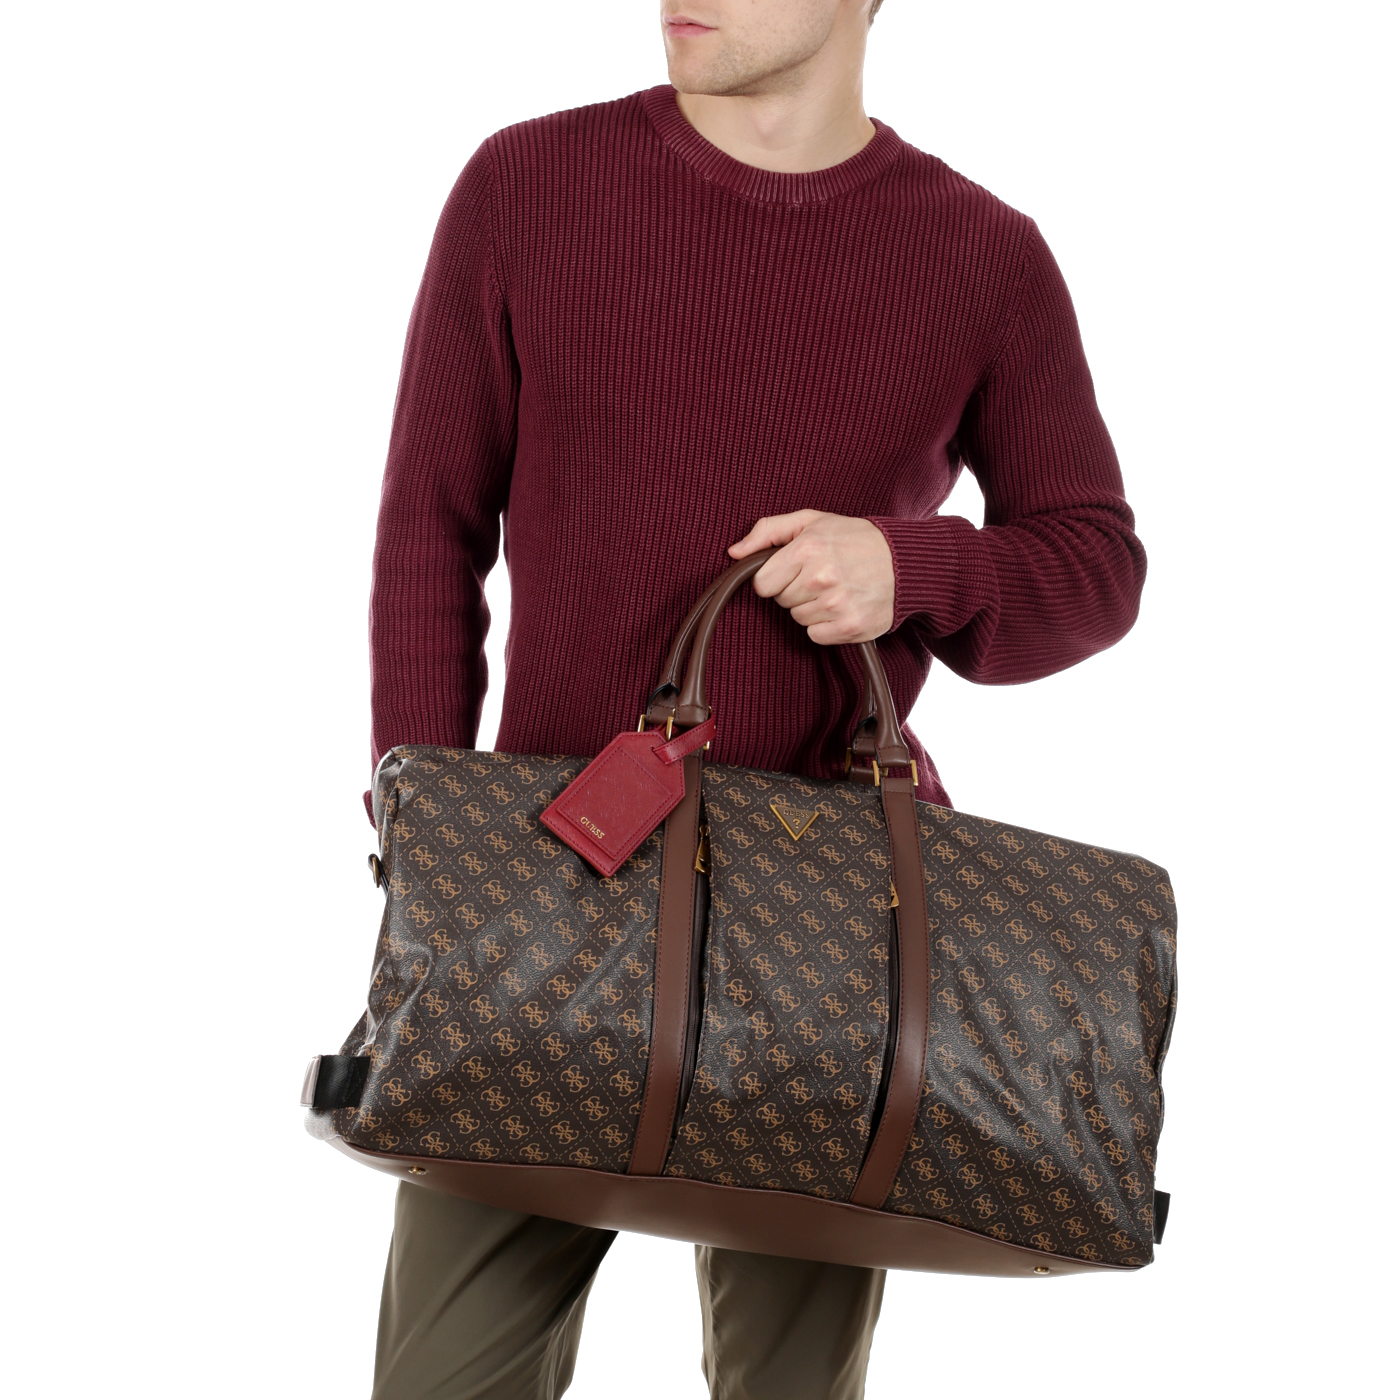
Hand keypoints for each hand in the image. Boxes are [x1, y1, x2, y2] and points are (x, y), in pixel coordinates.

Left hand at [729, 510, 893, 644]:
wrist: (905, 561)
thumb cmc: (854, 538)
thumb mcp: (811, 521)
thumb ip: (767, 531)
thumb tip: (733, 552)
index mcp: (807, 549)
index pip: (762, 584)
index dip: (775, 578)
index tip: (794, 570)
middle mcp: (820, 578)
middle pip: (781, 602)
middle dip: (795, 590)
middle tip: (822, 576)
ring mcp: (836, 605)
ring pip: (798, 619)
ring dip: (812, 608)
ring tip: (836, 589)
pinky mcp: (849, 627)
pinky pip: (816, 635)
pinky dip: (826, 626)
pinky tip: (843, 606)